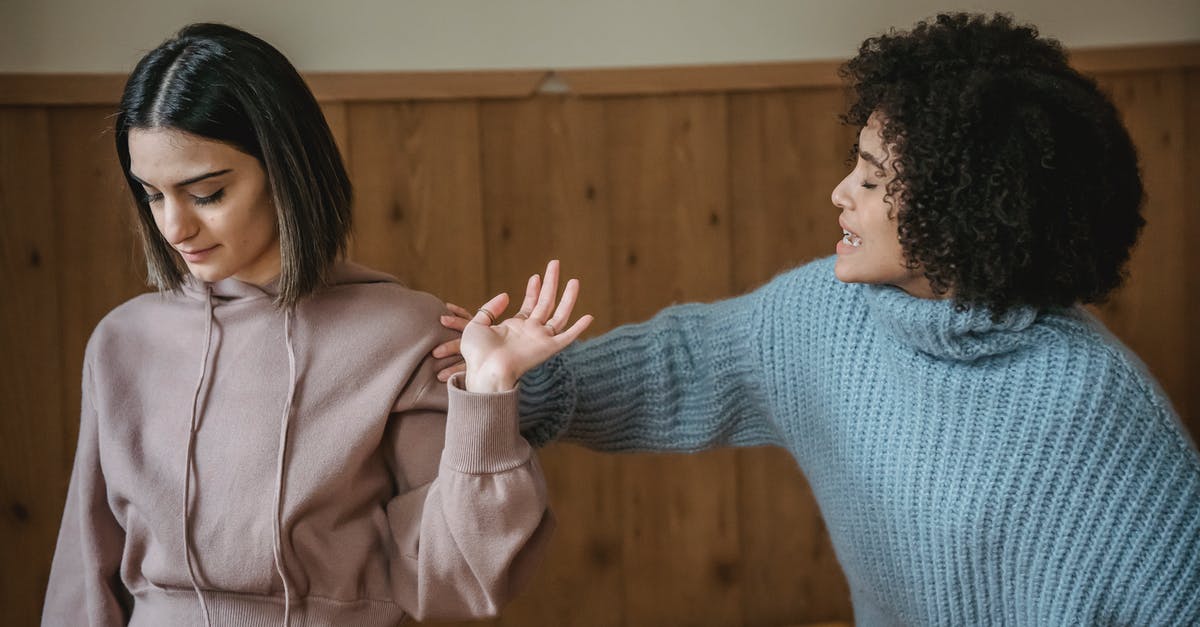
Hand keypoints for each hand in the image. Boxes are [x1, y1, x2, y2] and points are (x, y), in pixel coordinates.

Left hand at [452, 260, 592, 392]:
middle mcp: (530, 332)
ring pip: (559, 315)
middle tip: (555, 264)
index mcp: (515, 327)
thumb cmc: (477, 354)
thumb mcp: (477, 324)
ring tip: (574, 280)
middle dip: (551, 283)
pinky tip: (589, 316)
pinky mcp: (548, 348)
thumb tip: (506, 296)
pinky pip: (567, 337)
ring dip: (568, 298)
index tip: (535, 276)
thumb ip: (490, 309)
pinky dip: (578, 328)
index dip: (533, 290)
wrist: (484, 371)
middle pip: (546, 303)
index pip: (530, 305)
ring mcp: (540, 339)